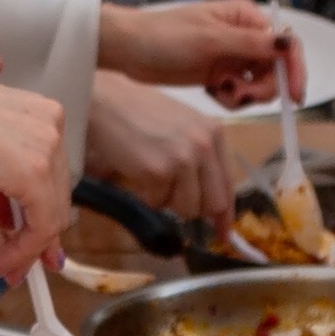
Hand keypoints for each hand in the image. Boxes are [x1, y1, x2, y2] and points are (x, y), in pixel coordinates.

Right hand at [83, 65, 242, 229]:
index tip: (224, 234)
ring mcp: (182, 159)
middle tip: (173, 200)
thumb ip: (201, 157)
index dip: (225, 213)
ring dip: (167, 201)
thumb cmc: (139, 112)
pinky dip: (146, 196)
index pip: (228, 184)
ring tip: (151, 176)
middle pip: (212, 203)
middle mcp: (204, 146)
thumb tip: (210, 200)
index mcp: (214, 133)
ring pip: (186, 208)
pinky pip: (158, 203)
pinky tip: (137, 172)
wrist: (106, 101)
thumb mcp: (183, 126)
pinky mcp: (158, 172)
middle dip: (193, 209)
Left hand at [100, 0, 291, 98]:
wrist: (128, 50)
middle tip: (239, 95)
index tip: (294, 98)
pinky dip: (231, 98)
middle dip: (263, 88)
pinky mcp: (220, 73)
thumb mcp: (210, 40)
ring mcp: (232, 56)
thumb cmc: (164, 36)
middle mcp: (244, 35)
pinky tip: (211, 93)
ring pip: (260, 84)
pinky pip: (240, 92)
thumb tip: (289, 43)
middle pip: (276, 69)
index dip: (295, 71)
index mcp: (246, 17)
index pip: (286, 44)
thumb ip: (251, 45)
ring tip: (219, 92)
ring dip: (245, 95)